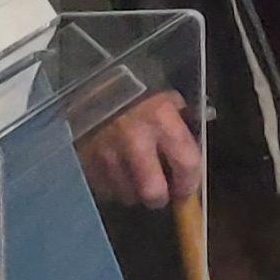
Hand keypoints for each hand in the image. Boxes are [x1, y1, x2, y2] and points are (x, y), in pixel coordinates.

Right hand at [76, 91, 203, 208]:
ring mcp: (106, 152)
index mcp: (163, 119)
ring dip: (133, 192)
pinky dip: (112, 187)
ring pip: (126, 195)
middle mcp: (135, 139)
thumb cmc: (138, 91)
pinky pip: (104, 189)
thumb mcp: (170, 101)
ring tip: (134, 178)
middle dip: (159, 198)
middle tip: (159, 192)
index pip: (187, 163)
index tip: (187, 190)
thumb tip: (194, 161)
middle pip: (152, 191)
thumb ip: (185, 128)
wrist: (92, 81)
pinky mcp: (84, 161)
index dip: (190, 183)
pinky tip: (115, 172)